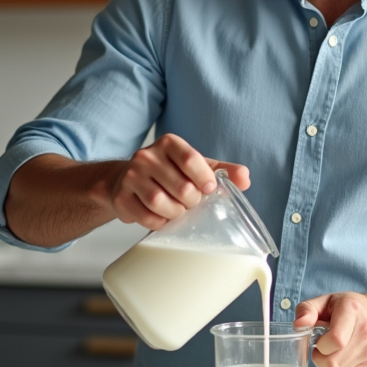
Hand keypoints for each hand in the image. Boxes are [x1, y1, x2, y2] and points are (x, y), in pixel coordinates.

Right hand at [108, 133, 249, 230]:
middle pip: (180, 186)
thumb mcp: (196, 167)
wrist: (126, 181)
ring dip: (175, 213)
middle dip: (191, 201)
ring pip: (160, 202)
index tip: (209, 190)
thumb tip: (245, 178)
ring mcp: (131, 176)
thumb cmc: (168, 173)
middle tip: (190, 203)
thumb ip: (222, 172)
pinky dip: (159, 222)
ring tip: (177, 210)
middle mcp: (147, 156)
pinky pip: (146, 217)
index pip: (192, 159)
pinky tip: (161, 217)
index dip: (205, 179)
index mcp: (169, 143)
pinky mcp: (121, 197)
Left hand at [293, 292, 366, 366]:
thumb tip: (298, 325)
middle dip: (318, 359)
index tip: (318, 339)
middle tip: (319, 348)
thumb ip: (307, 309)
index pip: (336, 340)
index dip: (320, 345)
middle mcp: (365, 334)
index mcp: (352, 312)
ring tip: (327, 355)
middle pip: (333, 363)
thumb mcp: (327, 300)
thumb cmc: (350, 308)